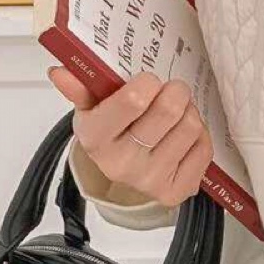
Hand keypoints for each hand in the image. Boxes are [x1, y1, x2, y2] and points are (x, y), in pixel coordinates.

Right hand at [47, 66, 212, 205]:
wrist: (122, 176)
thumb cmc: (111, 132)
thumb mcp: (91, 109)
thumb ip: (80, 88)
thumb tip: (59, 71)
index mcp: (97, 139)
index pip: (133, 100)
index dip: (148, 82)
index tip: (148, 81)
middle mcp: (123, 164)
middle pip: (169, 111)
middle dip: (175, 91)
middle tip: (171, 91)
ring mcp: (151, 181)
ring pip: (191, 126)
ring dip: (189, 112)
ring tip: (177, 114)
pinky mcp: (177, 191)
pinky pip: (204, 149)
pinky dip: (199, 135)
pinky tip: (183, 135)